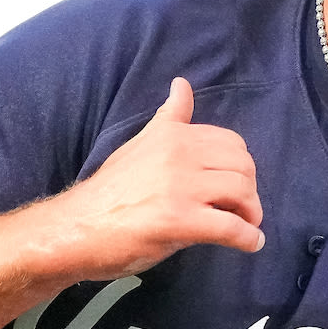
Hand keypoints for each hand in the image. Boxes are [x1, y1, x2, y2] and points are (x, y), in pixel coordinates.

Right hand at [27, 78, 262, 279]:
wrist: (75, 228)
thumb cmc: (108, 192)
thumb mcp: (139, 144)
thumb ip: (168, 120)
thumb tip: (182, 84)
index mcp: (172, 135)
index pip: (230, 142)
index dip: (240, 165)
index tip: (233, 185)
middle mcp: (179, 154)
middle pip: (243, 165)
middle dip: (251, 189)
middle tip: (243, 209)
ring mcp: (180, 187)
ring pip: (242, 192)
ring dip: (252, 213)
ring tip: (245, 225)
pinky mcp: (179, 221)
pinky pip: (231, 227)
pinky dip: (248, 238)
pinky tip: (250, 244)